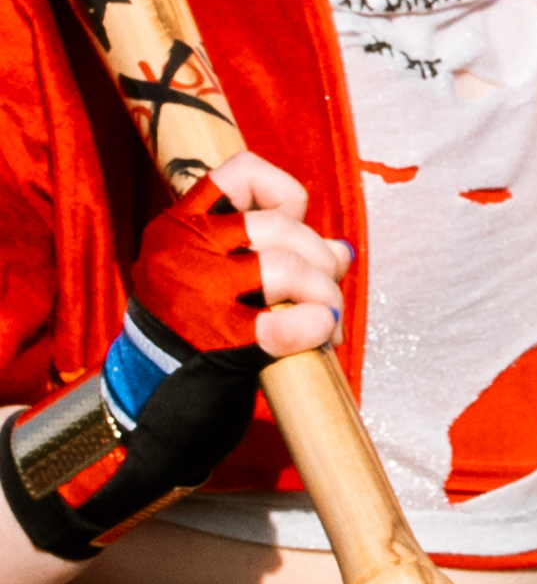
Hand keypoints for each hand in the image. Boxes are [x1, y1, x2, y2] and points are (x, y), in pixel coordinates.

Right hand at [4, 158, 348, 560]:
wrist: (148, 410)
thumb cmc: (192, 339)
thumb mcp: (216, 279)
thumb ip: (270, 252)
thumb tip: (340, 248)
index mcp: (177, 229)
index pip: (242, 172)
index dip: (286, 194)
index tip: (296, 225)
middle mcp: (179, 253)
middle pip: (280, 227)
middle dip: (321, 260)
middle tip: (326, 293)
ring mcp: (194, 295)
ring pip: (287, 267)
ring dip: (324, 294)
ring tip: (327, 320)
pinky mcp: (214, 341)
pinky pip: (286, 322)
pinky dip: (316, 325)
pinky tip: (319, 334)